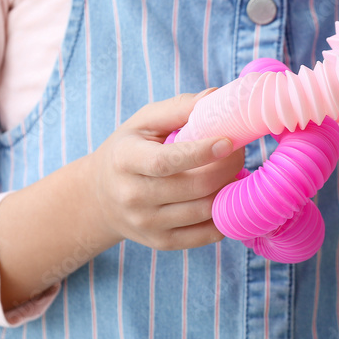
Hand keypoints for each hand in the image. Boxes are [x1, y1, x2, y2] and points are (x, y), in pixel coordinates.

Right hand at [84, 89, 245, 250]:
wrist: (99, 197)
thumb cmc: (127, 151)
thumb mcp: (142, 122)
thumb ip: (179, 108)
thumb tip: (217, 96)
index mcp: (125, 160)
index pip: (166, 161)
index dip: (201, 153)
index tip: (229, 141)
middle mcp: (132, 196)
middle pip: (194, 187)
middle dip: (226, 168)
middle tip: (239, 150)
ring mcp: (146, 224)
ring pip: (204, 211)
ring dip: (229, 189)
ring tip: (234, 171)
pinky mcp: (161, 243)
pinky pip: (205, 235)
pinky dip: (224, 216)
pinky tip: (226, 196)